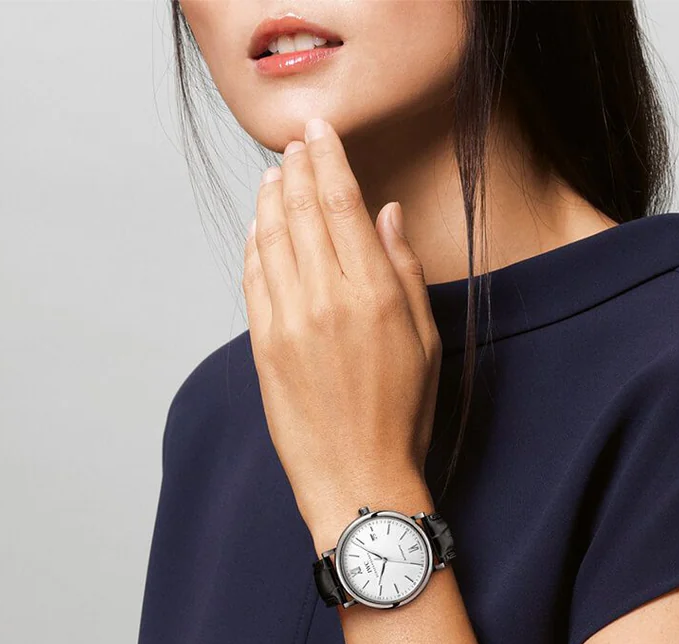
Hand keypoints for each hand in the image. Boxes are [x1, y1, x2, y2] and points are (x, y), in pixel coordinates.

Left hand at [242, 117, 441, 548]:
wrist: (358, 477)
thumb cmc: (403, 416)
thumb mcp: (426, 342)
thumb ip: (405, 271)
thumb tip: (387, 214)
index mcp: (375, 294)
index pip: (342, 203)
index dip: (327, 158)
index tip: (319, 131)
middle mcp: (326, 298)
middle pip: (302, 211)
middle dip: (296, 168)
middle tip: (294, 142)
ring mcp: (287, 321)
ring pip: (271, 238)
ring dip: (270, 199)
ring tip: (273, 175)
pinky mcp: (262, 344)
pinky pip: (252, 277)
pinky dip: (253, 244)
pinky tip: (259, 228)